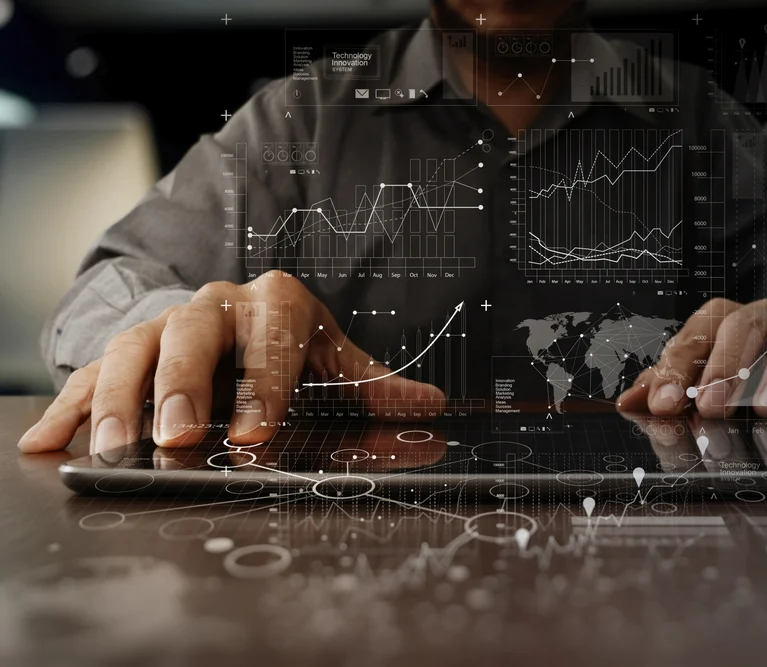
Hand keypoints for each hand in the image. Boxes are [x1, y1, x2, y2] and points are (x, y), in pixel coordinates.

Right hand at [19, 271, 444, 453]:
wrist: (238, 314)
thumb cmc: (288, 342)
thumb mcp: (331, 356)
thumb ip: (373, 384)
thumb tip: (432, 405)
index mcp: (274, 304)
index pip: (270, 339)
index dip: (263, 384)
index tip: (256, 431)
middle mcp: (216, 307)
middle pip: (192, 333)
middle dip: (183, 384)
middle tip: (178, 434)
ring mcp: (165, 326)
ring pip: (133, 349)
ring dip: (120, 399)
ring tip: (114, 448)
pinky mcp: (127, 350)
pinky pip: (90, 372)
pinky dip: (70, 407)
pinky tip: (48, 442)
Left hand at [616, 298, 766, 420]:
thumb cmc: (730, 388)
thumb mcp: (691, 392)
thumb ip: (661, 396)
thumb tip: (627, 403)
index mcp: (719, 323)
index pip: (693, 337)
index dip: (676, 371)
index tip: (662, 406)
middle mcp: (762, 321)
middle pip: (741, 327)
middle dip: (723, 368)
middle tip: (709, 407)